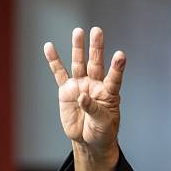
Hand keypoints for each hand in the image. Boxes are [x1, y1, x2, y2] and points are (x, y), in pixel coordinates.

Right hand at [44, 27, 125, 170]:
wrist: (88, 140)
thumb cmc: (102, 131)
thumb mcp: (102, 124)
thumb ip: (93, 109)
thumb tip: (82, 96)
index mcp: (109, 93)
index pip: (114, 78)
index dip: (117, 67)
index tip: (121, 55)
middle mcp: (95, 85)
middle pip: (96, 63)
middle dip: (96, 48)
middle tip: (97, 30)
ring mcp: (80, 86)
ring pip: (79, 64)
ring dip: (78, 48)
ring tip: (78, 32)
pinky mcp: (66, 91)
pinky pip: (59, 73)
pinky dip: (54, 60)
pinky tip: (49, 47)